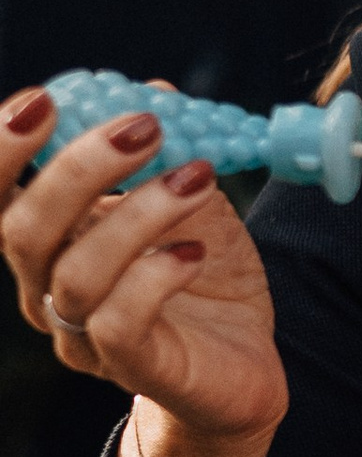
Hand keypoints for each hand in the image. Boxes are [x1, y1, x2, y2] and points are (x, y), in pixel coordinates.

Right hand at [0, 85, 286, 456]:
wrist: (243, 364)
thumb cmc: (202, 275)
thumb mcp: (188, 199)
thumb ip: (164, 149)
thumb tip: (154, 88)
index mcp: (48, 242)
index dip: (2, 149)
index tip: (43, 100)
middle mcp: (47, 292)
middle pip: (25, 230)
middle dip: (79, 169)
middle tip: (144, 127)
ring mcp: (83, 338)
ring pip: (78, 274)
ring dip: (139, 214)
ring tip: (197, 178)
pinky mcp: (132, 368)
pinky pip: (119, 323)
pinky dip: (155, 277)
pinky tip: (194, 252)